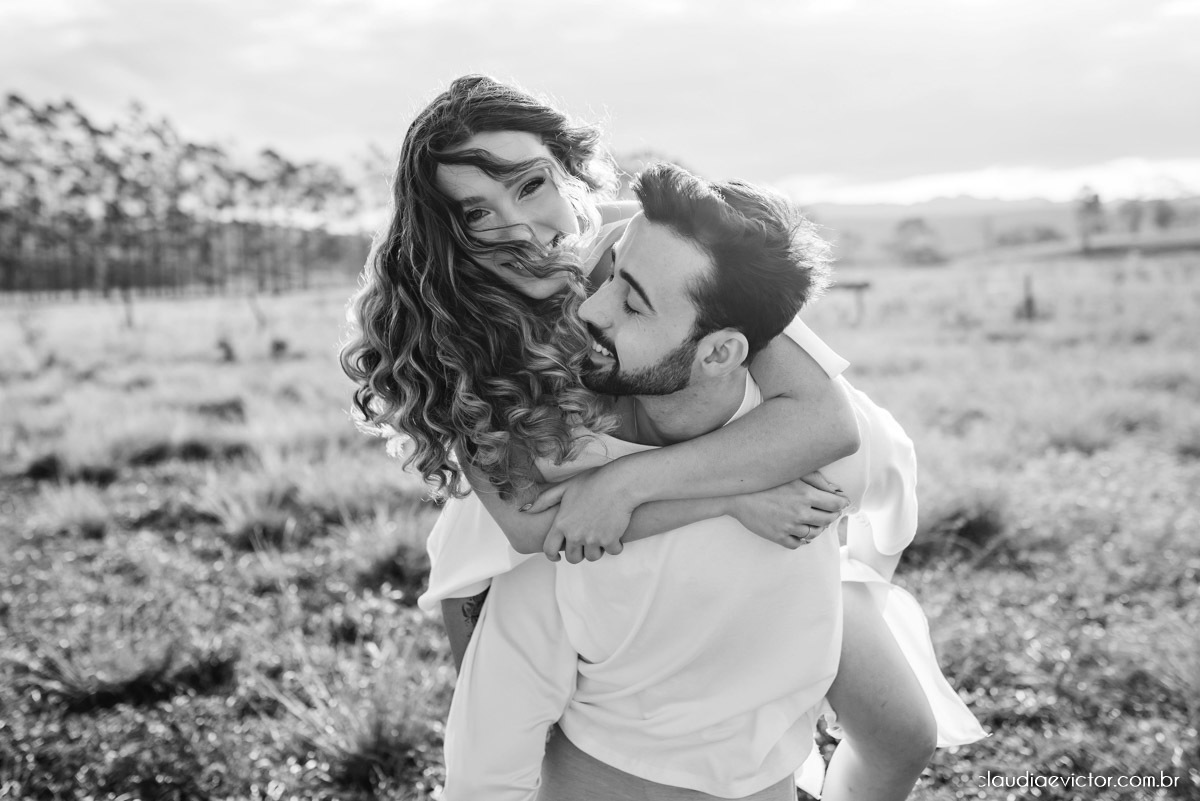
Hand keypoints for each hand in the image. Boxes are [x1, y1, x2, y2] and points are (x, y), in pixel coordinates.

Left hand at [524, 465, 636, 563]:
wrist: (620, 482)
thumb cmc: (593, 481)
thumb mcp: (565, 487)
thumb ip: (545, 499)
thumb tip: (526, 509)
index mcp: (561, 524)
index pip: (549, 550)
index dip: (552, 556)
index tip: (557, 556)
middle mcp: (575, 535)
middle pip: (573, 558)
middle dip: (577, 553)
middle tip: (583, 543)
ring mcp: (593, 539)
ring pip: (592, 557)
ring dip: (596, 550)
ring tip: (599, 537)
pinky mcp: (611, 540)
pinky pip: (612, 551)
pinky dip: (615, 546)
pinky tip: (615, 535)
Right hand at [731, 471, 848, 548]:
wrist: (737, 494)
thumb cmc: (766, 480)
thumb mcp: (793, 473)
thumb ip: (817, 480)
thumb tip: (836, 490)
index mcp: (806, 494)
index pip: (835, 504)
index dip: (841, 503)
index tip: (842, 502)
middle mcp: (800, 512)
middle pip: (828, 519)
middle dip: (832, 515)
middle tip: (830, 511)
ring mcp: (789, 526)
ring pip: (814, 534)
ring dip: (818, 528)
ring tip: (814, 521)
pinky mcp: (778, 537)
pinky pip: (798, 544)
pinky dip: (802, 539)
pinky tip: (800, 532)